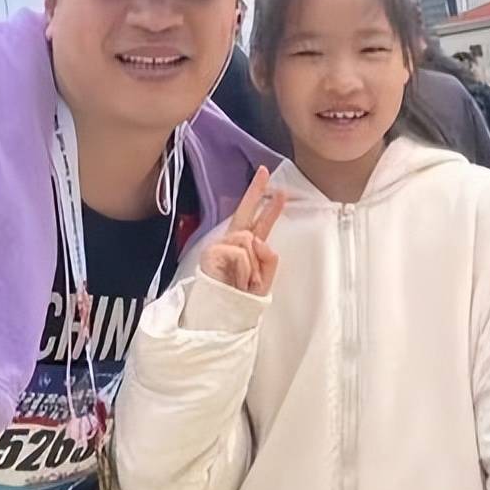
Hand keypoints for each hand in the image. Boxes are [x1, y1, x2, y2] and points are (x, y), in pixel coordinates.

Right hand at [200, 166, 285, 295]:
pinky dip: (244, 269)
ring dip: (253, 265)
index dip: (268, 207)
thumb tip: (257, 239)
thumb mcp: (264, 280)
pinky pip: (240, 253)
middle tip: (264, 172)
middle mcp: (231, 243)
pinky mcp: (212, 252)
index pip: (258, 224)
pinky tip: (236, 281)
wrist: (221, 317)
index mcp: (245, 249)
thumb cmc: (240, 301)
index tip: (276, 189)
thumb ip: (268, 258)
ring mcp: (220, 246)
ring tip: (244, 282)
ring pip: (249, 240)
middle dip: (255, 192)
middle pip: (245, 213)